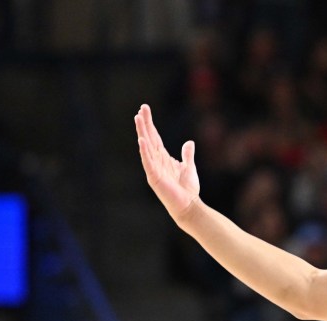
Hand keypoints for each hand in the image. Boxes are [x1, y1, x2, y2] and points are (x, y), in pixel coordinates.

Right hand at [134, 104, 200, 219]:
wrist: (189, 206)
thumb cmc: (187, 189)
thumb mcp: (189, 167)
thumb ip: (187, 155)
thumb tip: (189, 142)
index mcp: (163, 157)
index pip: (155, 137)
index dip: (150, 124)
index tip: (145, 109)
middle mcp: (156, 161)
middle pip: (149, 138)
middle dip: (145, 124)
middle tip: (141, 109)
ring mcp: (154, 169)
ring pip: (146, 147)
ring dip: (142, 133)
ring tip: (138, 119)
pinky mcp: (154, 178)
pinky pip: (148, 162)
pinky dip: (145, 152)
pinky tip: (141, 141)